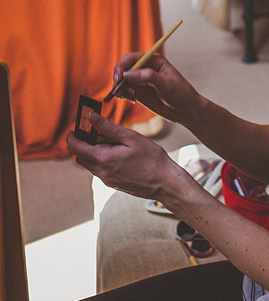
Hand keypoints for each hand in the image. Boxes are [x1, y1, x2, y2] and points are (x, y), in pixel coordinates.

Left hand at [66, 113, 191, 201]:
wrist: (164, 183)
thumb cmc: (151, 158)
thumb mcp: (131, 137)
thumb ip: (108, 127)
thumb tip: (91, 117)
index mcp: (104, 158)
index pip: (76, 148)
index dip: (72, 137)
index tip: (74, 128)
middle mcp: (102, 172)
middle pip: (80, 157)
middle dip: (82, 144)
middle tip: (94, 131)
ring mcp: (107, 180)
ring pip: (90, 164)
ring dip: (93, 152)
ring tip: (111, 141)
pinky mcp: (113, 183)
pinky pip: (100, 170)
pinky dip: (102, 159)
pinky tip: (119, 153)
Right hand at [110, 52, 199, 124]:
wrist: (186, 110)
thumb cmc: (181, 94)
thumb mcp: (167, 85)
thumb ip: (148, 77)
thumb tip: (128, 73)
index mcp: (154, 60)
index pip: (132, 58)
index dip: (122, 66)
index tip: (119, 77)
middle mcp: (145, 68)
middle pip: (124, 68)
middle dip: (118, 78)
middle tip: (119, 90)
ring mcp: (141, 80)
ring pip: (122, 80)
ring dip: (120, 88)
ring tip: (132, 97)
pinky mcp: (139, 92)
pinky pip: (124, 90)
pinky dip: (122, 94)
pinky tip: (132, 99)